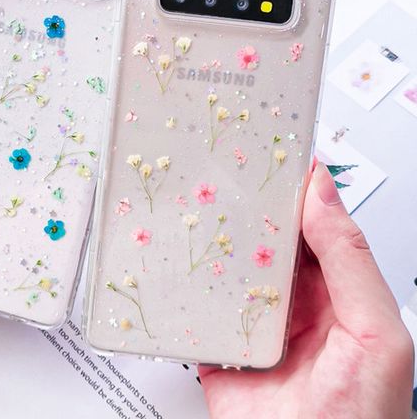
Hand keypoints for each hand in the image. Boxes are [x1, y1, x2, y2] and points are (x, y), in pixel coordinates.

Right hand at [199, 162, 414, 417]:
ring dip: (208, 243)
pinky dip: (183, 286)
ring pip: (224, 266)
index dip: (290, 188)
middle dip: (242, 210)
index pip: (308, 223)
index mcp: (331, 287)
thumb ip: (349, 259)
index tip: (267, 154)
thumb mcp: (374, 331)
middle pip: (260, 240)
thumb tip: (322, 193)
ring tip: (189, 209)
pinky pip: (196, 306)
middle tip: (217, 175)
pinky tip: (172, 263)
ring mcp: (252, 321)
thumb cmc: (362, 418)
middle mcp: (289, 299)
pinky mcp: (219, 346)